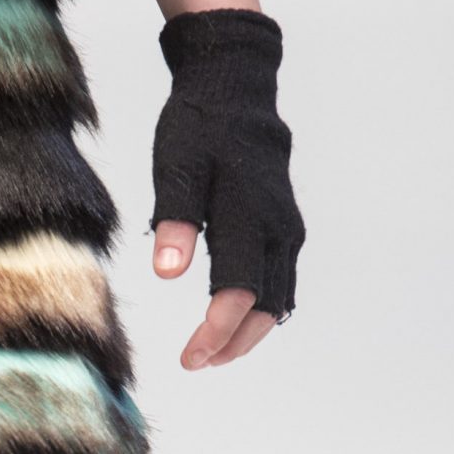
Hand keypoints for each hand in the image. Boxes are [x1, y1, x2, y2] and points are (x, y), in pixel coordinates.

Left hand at [149, 8, 302, 371]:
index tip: (190, 357)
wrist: (236, 90)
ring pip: (280, 298)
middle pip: (268, 305)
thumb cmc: (199, 128)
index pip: (238, 291)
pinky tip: (233, 324)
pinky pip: (282, 282)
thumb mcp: (176, 167)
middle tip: (196, 362)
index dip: (217, 331)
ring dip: (249, 332)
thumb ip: (173, 219)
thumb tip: (167, 274)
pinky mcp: (285, 228)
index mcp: (249, 214)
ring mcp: (286, 229)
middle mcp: (277, 227)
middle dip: (234, 342)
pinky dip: (262, 310)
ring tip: (212, 353)